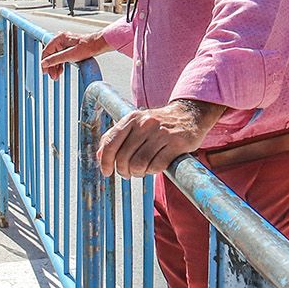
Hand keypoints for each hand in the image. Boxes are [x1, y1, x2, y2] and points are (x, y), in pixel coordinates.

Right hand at [40, 32, 107, 75]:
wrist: (99, 45)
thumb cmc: (87, 47)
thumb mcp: (69, 55)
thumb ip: (55, 59)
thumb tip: (44, 63)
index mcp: (59, 39)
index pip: (46, 52)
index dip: (45, 63)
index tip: (45, 72)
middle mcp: (61, 40)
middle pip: (51, 55)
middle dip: (51, 67)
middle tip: (53, 77)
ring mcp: (65, 44)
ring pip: (56, 57)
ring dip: (56, 67)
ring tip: (57, 76)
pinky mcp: (70, 48)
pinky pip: (61, 57)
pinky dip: (61, 64)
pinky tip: (61, 70)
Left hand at [96, 101, 222, 177]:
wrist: (190, 114)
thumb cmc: (158, 124)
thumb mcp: (135, 124)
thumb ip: (116, 137)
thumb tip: (98, 156)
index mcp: (132, 119)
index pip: (110, 143)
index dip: (105, 161)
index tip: (106, 172)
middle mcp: (145, 124)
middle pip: (124, 157)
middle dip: (123, 170)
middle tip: (128, 173)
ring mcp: (161, 133)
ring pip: (139, 164)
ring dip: (138, 173)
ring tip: (141, 171)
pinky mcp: (176, 143)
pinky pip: (157, 165)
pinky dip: (152, 171)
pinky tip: (154, 168)